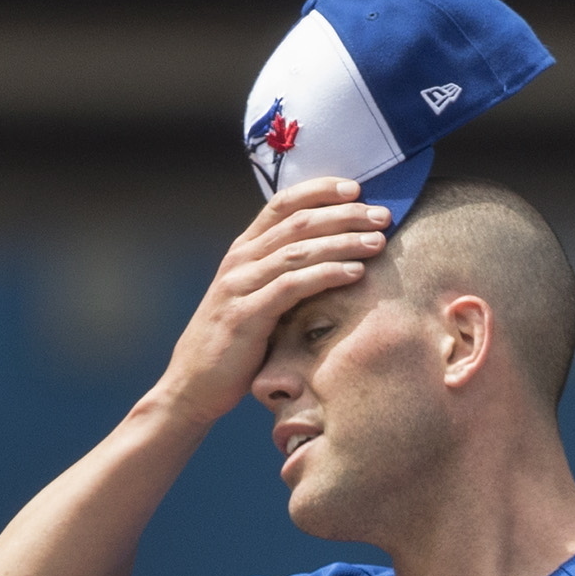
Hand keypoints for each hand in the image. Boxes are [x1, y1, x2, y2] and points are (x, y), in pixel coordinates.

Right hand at [149, 178, 389, 426]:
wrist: (192, 385)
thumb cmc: (232, 344)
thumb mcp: (254, 298)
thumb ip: (281, 274)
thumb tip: (329, 257)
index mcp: (243, 250)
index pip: (283, 203)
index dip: (321, 190)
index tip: (357, 190)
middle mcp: (240, 260)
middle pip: (299, 221)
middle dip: (345, 215)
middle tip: (382, 216)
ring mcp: (240, 286)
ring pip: (299, 249)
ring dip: (343, 242)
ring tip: (377, 242)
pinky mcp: (246, 315)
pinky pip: (293, 286)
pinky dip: (327, 274)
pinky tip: (355, 273)